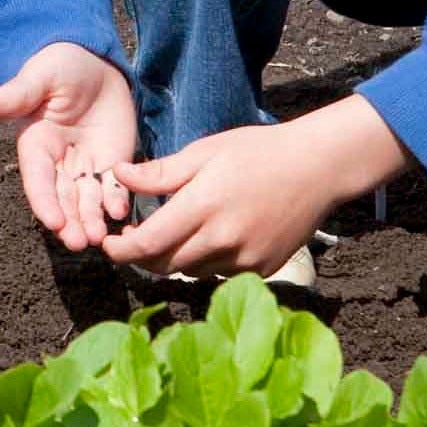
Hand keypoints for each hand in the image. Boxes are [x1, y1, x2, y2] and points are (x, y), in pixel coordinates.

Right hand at [0, 41, 140, 251]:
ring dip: (91, 220)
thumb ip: (15, 95)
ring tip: (99, 237)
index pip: (38, 179)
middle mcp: (59, 163)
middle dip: (70, 222)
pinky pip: (113, 189)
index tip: (53, 221)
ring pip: (86, 201)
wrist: (94, 63)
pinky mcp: (112, 163)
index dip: (44, 201)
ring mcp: (86, 167)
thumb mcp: (38, 77)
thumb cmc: (59, 66)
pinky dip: (116, 202)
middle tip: (80, 243)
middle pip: (62, 199)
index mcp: (36, 145)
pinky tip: (120, 211)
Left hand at [104, 96, 406, 277]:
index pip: (148, 244)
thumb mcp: (205, 152)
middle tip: (136, 237)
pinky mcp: (262, 269)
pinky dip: (207, 262)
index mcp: (203, 207)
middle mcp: (222, 240)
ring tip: (178, 232)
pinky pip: (220, 274)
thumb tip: (118, 174)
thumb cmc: (258, 152)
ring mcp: (245, 259)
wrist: (318, 168)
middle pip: (165, 265)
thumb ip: (160, 172)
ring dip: (175, 259)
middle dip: (143, 256)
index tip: (109, 243)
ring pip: (191, 272)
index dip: (120, 250)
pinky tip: (213, 237)